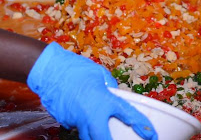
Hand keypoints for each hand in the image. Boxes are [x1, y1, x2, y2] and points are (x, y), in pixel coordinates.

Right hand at [27, 43, 156, 139]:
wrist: (49, 70)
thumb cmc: (75, 69)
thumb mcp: (100, 75)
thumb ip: (110, 87)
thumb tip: (114, 94)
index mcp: (105, 100)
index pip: (129, 116)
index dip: (142, 126)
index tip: (151, 134)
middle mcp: (91, 114)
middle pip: (103, 139)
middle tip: (117, 139)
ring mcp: (76, 120)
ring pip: (87, 136)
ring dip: (94, 135)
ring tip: (98, 127)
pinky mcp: (64, 121)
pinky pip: (75, 127)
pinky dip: (80, 124)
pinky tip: (80, 113)